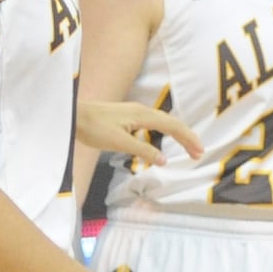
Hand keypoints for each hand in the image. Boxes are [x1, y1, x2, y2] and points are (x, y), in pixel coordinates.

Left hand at [77, 100, 203, 165]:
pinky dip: (165, 133)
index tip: (199, 152)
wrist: (73, 116)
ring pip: (164, 123)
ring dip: (177, 135)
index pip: (173, 126)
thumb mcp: (118, 142)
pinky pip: (155, 124)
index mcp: (143, 115)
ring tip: (187, 148)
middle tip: (198, 153)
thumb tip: (164, 160)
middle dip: (187, 138)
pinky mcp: (129, 117)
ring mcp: (136, 113)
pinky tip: (162, 142)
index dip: (188, 139)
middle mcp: (143, 111)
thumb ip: (142, 151)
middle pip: (173, 123)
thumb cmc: (93, 128)